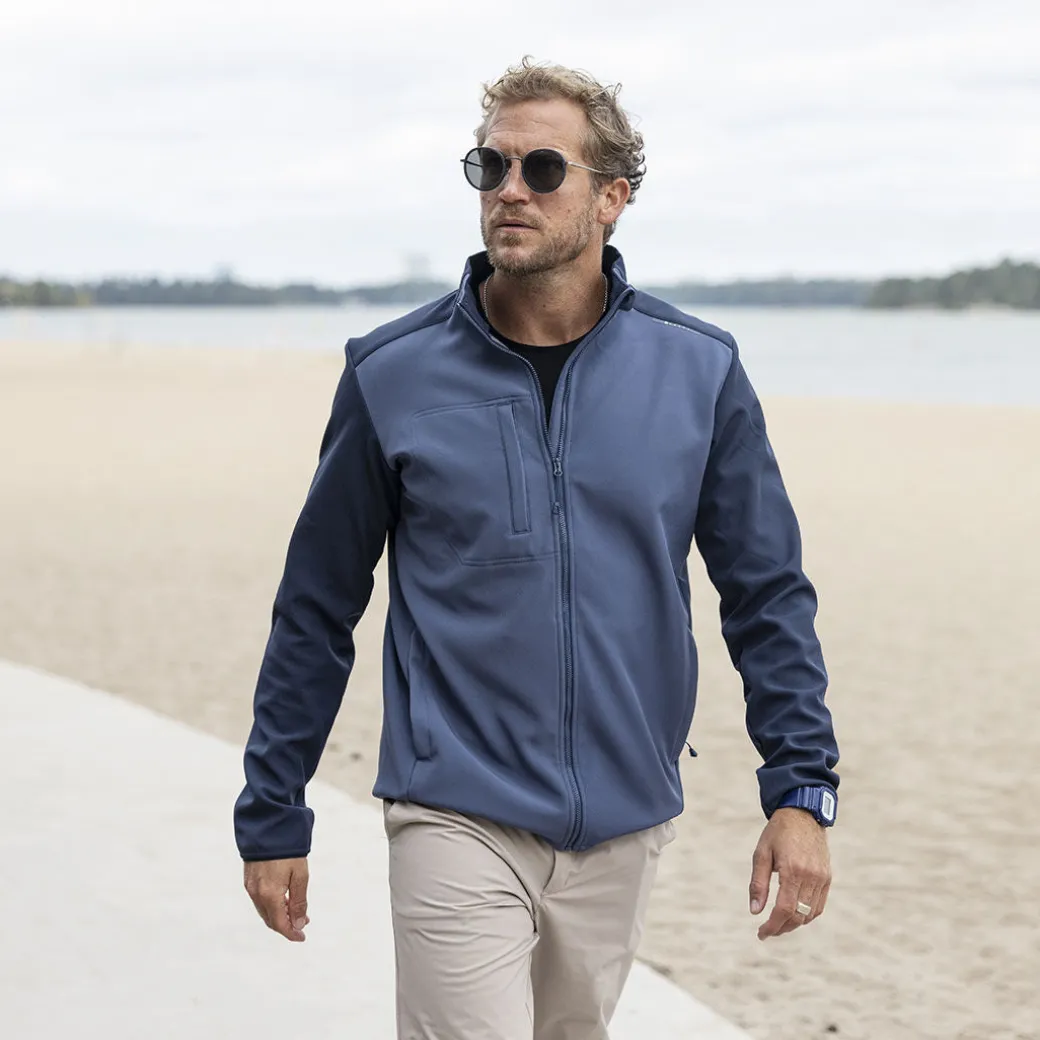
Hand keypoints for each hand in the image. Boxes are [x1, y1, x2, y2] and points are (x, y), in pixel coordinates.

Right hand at [243, 857, 310, 941]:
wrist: (267, 827)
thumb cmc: (287, 850)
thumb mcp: (300, 875)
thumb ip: (299, 901)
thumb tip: (299, 924)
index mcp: (270, 895)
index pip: (280, 924)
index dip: (291, 933)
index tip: (302, 937)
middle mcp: (257, 894)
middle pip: (271, 920)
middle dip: (286, 925)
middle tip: (302, 923)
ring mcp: (250, 887)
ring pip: (264, 911)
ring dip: (279, 915)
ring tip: (295, 911)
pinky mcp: (248, 879)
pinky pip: (259, 901)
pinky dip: (271, 906)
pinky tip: (282, 900)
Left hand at [749, 808, 830, 939]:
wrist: (803, 814)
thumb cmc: (777, 832)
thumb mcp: (761, 853)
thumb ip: (758, 884)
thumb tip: (754, 911)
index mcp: (792, 870)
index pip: (784, 910)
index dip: (772, 926)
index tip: (761, 933)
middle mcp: (811, 876)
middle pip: (798, 916)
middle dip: (781, 928)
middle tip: (767, 931)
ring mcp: (822, 878)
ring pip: (810, 914)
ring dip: (794, 924)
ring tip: (778, 924)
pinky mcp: (827, 877)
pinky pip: (819, 905)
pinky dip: (807, 915)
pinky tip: (794, 915)